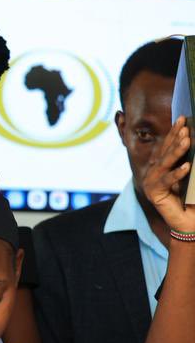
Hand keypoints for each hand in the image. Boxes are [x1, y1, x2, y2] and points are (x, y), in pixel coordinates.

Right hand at [142, 118, 194, 232]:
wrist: (190, 223)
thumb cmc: (194, 200)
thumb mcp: (194, 177)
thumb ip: (191, 164)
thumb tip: (194, 148)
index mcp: (163, 166)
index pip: (169, 146)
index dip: (175, 132)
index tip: (183, 119)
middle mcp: (155, 173)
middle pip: (166, 151)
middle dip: (176, 138)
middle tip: (185, 126)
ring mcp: (152, 183)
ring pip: (165, 164)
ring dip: (177, 151)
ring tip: (187, 141)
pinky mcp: (154, 195)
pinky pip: (166, 181)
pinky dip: (177, 174)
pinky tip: (186, 166)